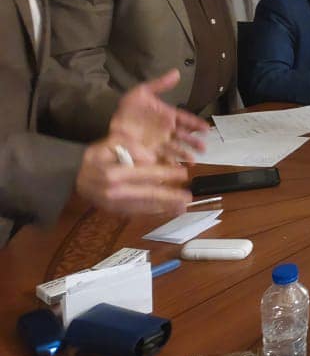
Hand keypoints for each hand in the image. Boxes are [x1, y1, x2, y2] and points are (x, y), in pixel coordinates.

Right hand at [76, 140, 190, 216]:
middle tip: (187, 197)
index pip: (147, 174)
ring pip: (145, 207)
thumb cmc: (96, 158)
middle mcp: (114, 192)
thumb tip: (152, 158)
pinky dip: (153, 212)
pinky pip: (138, 212)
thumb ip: (132, 147)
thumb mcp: (111, 143)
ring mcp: (114, 204)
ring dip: (165, 208)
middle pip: (148, 195)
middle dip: (170, 196)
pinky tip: (166, 211)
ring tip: (182, 207)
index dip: (167, 174)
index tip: (183, 173)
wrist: (75, 177)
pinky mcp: (115, 211)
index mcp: (114, 174)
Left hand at [108, 70, 209, 161]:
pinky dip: (171, 164)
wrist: (110, 128)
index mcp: (167, 116)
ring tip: (192, 160)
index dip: (196, 124)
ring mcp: (159, 143)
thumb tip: (176, 72)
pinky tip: (177, 167)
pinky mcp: (150, 154)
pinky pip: (164, 159)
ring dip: (185, 155)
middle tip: (203, 148)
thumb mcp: (141, 93)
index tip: (206, 128)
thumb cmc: (127, 110)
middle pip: (184, 137)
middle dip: (194, 142)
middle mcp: (166, 131)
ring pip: (176, 149)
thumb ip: (160, 85)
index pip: (185, 120)